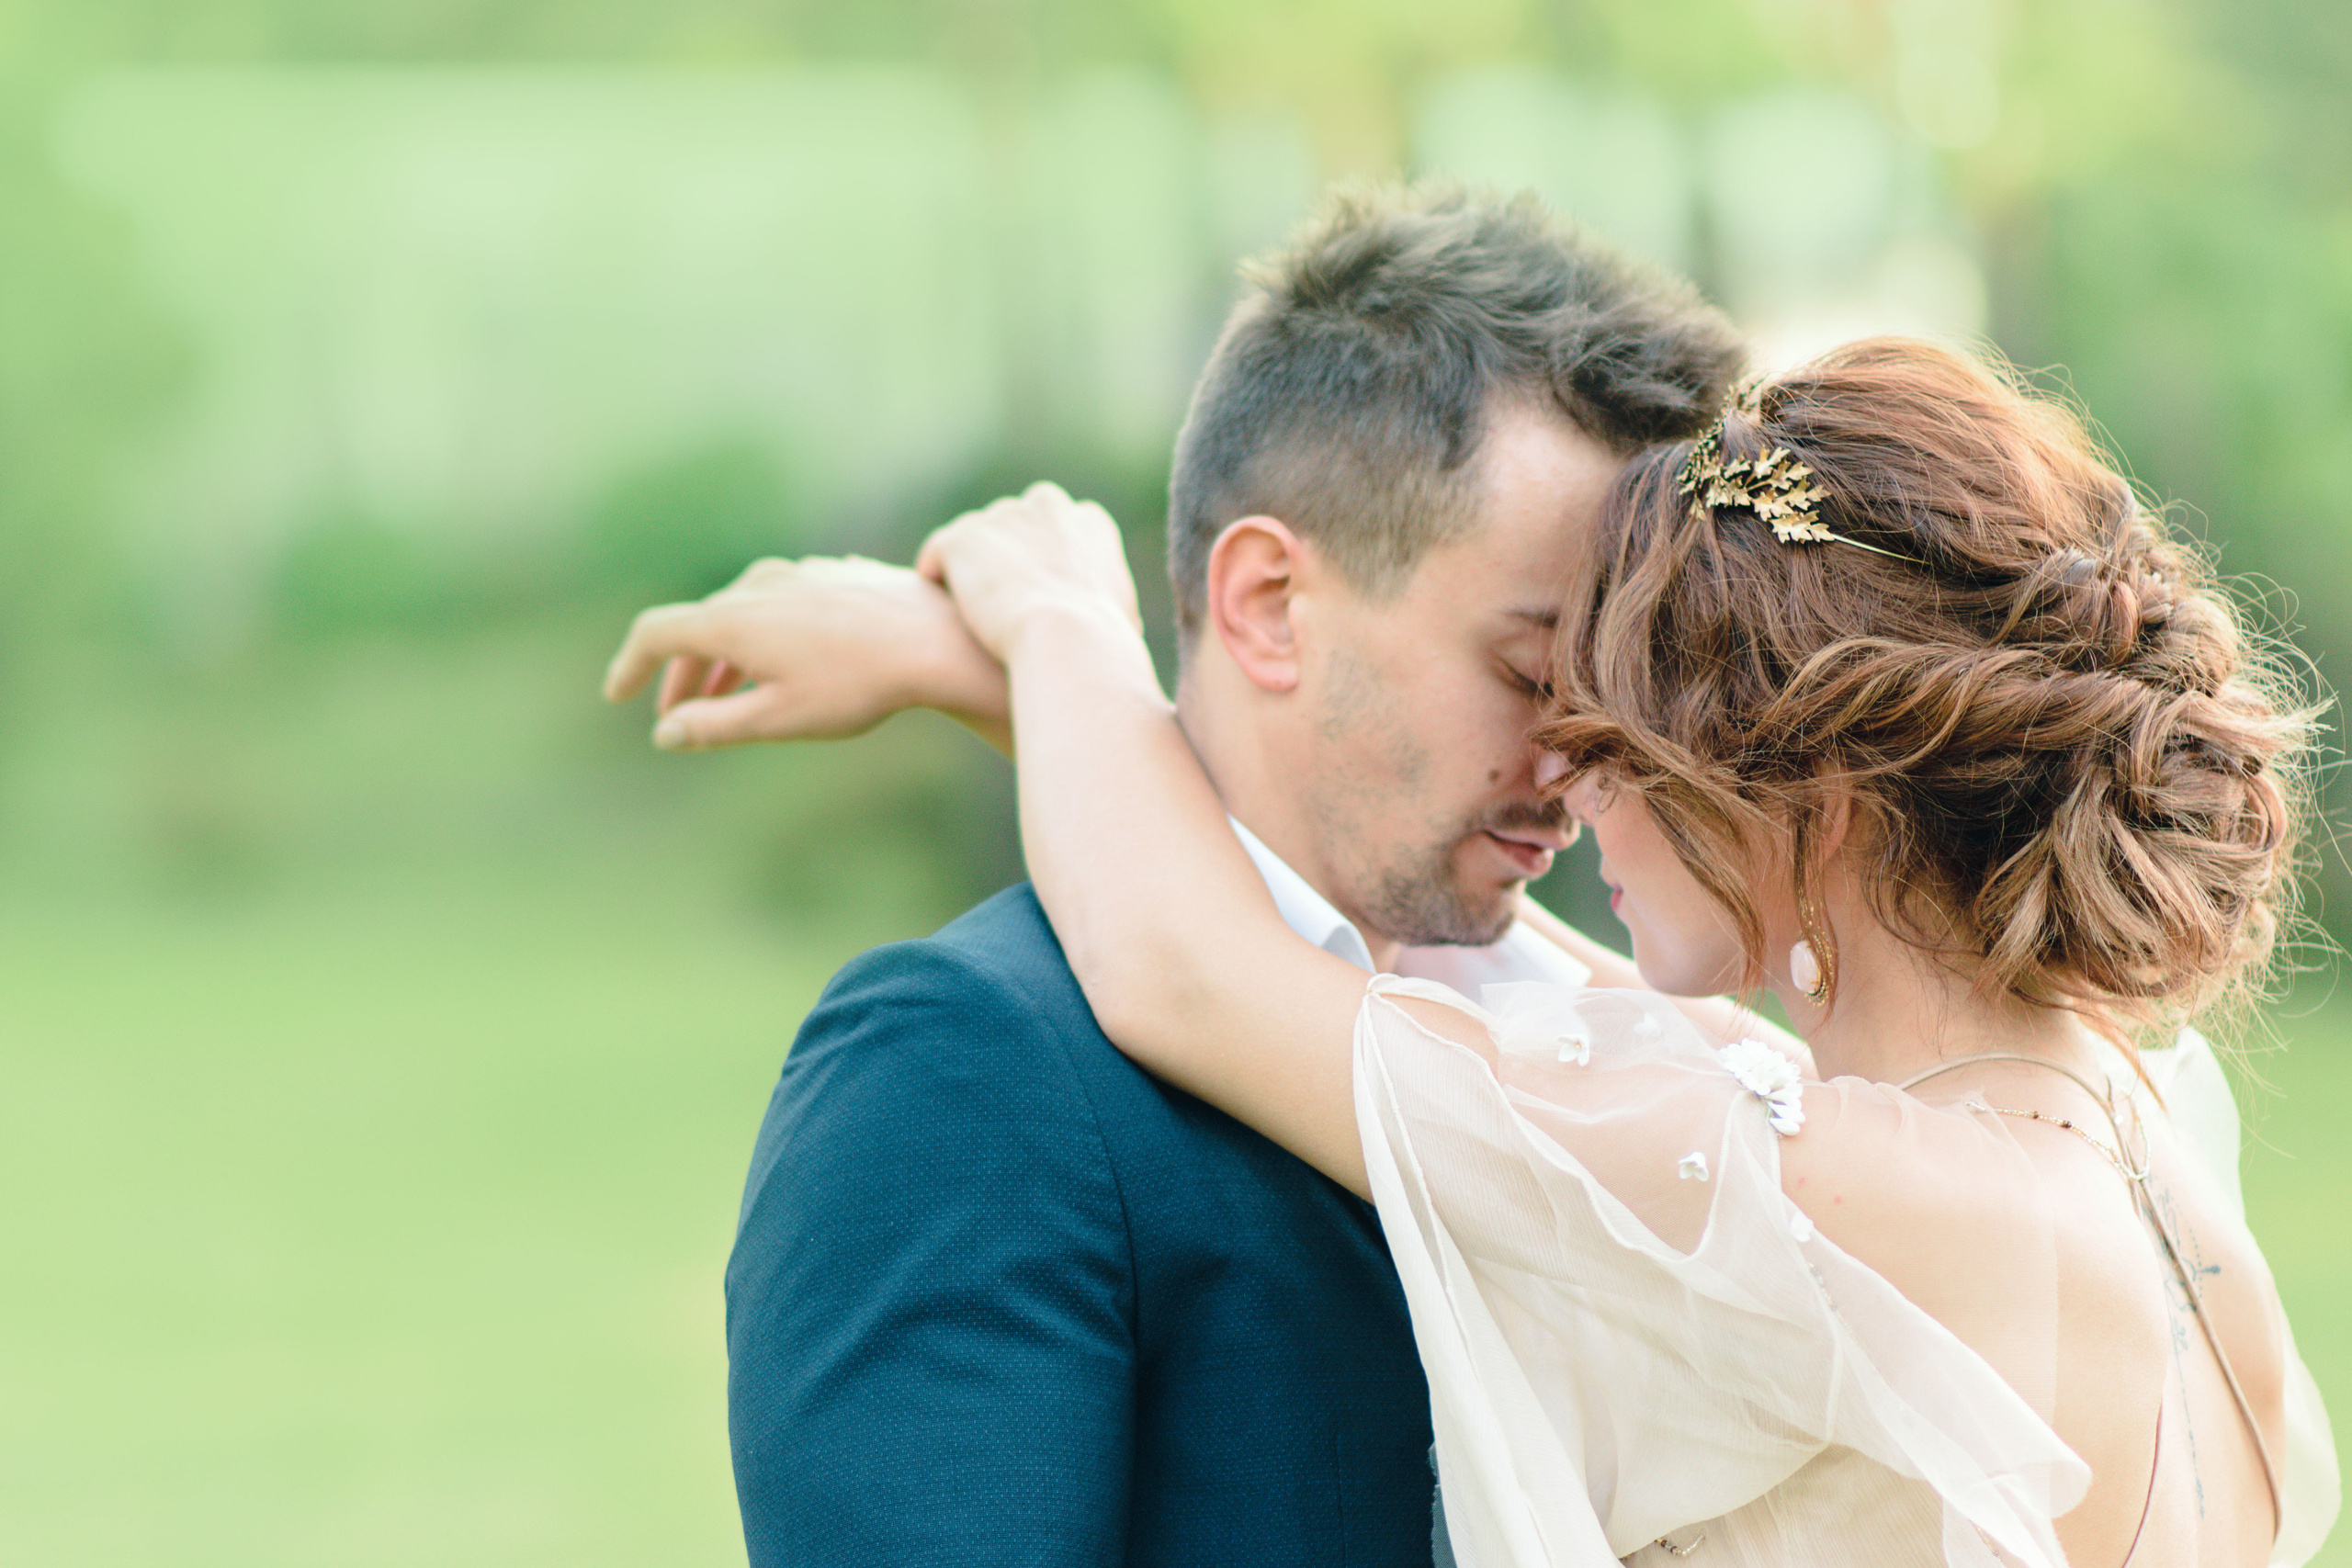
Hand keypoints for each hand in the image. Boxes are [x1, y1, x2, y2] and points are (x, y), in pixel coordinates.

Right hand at [603, 555, 1009, 750]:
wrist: (937, 641)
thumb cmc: (858, 686)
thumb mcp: (776, 719)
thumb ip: (714, 726)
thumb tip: (665, 734)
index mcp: (732, 618)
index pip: (656, 634)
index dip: (629, 666)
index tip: (617, 695)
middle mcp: (757, 585)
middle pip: (699, 626)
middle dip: (682, 674)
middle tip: (678, 716)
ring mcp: (797, 574)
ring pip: (742, 614)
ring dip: (726, 657)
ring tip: (729, 697)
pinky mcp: (832, 574)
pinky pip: (782, 605)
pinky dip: (766, 637)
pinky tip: (788, 666)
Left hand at [915, 482, 1141, 661]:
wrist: (1067, 637)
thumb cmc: (1104, 643)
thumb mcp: (1124, 620)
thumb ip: (1115, 609)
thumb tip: (1122, 628)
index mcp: (1088, 521)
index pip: (1056, 529)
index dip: (1042, 564)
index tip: (1037, 598)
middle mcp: (1046, 505)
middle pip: (1012, 527)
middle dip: (1003, 560)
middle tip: (998, 608)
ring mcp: (1001, 518)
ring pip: (973, 541)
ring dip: (969, 572)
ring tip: (968, 616)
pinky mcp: (960, 539)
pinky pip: (936, 557)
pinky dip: (936, 580)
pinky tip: (941, 612)